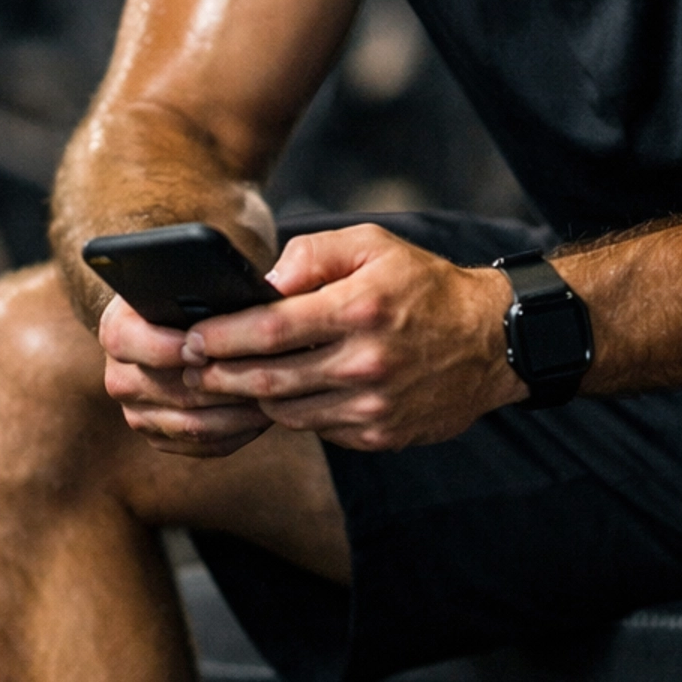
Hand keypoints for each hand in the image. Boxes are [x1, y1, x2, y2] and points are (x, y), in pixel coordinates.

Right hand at [97, 294, 271, 457]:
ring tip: (274, 395)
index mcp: (117, 331)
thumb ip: (201, 284)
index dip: (168, 347)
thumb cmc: (188, 296)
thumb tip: (242, 296)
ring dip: (237, 412)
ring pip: (192, 424)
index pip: (129, 342)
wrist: (171, 325)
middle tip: (265, 374)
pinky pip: (203, 445)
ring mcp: (138, 413)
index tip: (207, 347)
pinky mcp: (161, 437)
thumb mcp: (186, 279)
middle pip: (172, 390)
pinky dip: (237, 433)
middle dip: (222, 383)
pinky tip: (263, 415)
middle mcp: (120, 377)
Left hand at [178, 222, 525, 450]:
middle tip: (190, 368)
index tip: (192, 337)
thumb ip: (312, 254)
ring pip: (287, 412)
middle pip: (268, 380)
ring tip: (227, 382)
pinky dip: (294, 413)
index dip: (221, 337)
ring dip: (251, 399)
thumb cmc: (424, 286)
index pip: (270, 331)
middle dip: (219, 375)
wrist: (490, 342)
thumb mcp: (373, 245)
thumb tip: (262, 283)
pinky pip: (318, 429)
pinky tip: (282, 395)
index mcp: (359, 310)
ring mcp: (373, 406)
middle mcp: (365, 363)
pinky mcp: (381, 435)